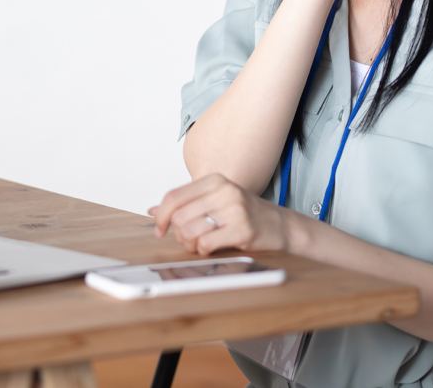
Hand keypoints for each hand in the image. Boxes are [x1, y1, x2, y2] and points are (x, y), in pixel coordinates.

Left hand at [147, 173, 292, 255]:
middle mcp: (224, 191)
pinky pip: (206, 243)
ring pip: (190, 230)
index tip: (159, 229)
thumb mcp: (214, 201)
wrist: (279, 226)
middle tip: (188, 240)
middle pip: (179, 216)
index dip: (161, 215)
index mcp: (214, 180)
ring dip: (190, 244)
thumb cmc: (244, 214)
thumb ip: (185, 204)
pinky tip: (212, 248)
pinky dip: (203, 250)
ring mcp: (235, 209)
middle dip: (178, 234)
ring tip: (200, 244)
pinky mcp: (242, 229)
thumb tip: (153, 211)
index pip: (174, 196)